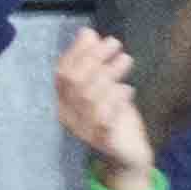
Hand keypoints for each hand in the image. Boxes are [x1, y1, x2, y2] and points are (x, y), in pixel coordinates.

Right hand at [54, 23, 155, 180]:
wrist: (127, 156)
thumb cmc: (114, 115)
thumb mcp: (103, 86)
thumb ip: (93, 63)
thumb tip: (87, 33)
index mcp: (64, 101)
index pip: (62, 73)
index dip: (76, 52)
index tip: (95, 36)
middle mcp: (68, 117)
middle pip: (75, 83)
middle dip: (94, 58)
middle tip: (115, 44)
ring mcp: (84, 131)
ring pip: (89, 98)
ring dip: (108, 74)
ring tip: (126, 60)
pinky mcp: (103, 142)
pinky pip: (105, 120)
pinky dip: (116, 101)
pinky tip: (128, 90)